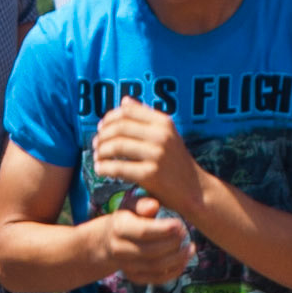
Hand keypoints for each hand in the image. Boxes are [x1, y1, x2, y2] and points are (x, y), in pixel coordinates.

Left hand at [92, 99, 203, 220]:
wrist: (195, 191)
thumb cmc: (177, 164)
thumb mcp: (167, 136)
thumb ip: (146, 118)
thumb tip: (124, 101)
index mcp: (164, 123)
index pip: (127, 112)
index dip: (109, 118)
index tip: (101, 127)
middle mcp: (161, 135)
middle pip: (119, 127)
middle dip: (102, 135)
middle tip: (96, 144)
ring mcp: (156, 155)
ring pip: (117, 146)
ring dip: (101, 151)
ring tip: (97, 157)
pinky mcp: (150, 174)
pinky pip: (119, 167)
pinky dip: (105, 167)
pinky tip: (100, 169)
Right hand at [97, 195, 195, 284]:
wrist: (110, 241)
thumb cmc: (129, 217)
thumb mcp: (132, 205)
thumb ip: (142, 203)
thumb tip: (154, 206)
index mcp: (119, 228)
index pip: (143, 232)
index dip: (164, 230)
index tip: (179, 224)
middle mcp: (119, 250)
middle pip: (151, 251)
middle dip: (173, 243)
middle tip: (185, 233)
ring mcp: (127, 267)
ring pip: (156, 267)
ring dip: (178, 258)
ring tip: (190, 247)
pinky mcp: (135, 278)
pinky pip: (157, 279)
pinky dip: (175, 271)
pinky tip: (184, 260)